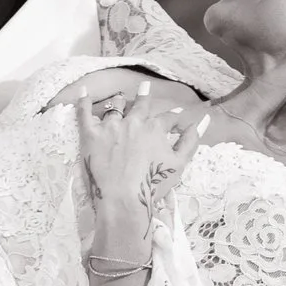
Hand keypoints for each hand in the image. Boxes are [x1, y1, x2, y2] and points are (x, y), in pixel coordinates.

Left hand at [71, 73, 203, 239]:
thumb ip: (191, 141)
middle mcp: (133, 122)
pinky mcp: (89, 134)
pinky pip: (84, 113)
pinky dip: (83, 101)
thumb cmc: (153, 185)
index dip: (174, 116)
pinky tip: (83, 92)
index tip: (178, 115)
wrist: (124, 199)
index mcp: (155, 128)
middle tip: (145, 86)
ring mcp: (110, 127)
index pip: (168, 117)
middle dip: (145, 96)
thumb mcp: (179, 164)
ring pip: (115, 106)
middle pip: (140, 105)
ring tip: (120, 96)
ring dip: (119, 100)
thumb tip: (202, 122)